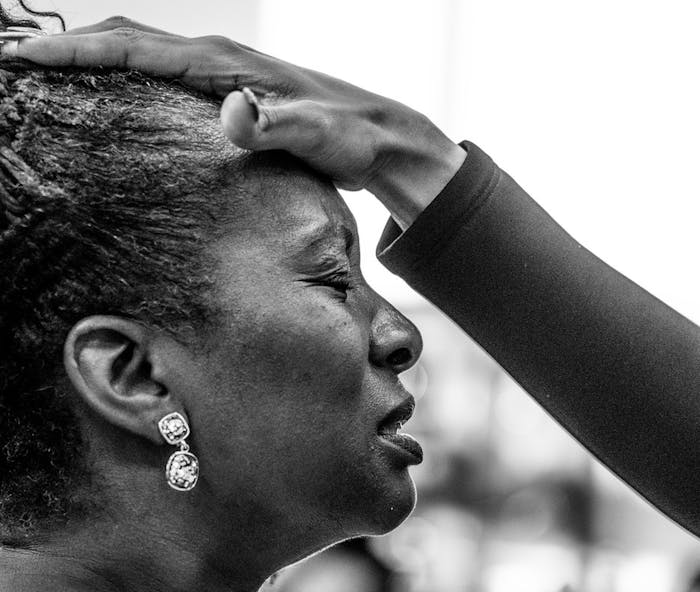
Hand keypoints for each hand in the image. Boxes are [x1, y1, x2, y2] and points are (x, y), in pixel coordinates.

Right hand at [0, 16, 465, 227]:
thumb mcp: (318, 138)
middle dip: (63, 45)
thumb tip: (231, 112)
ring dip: (85, 53)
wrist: (377, 134)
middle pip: (124, 37)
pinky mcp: (226, 88)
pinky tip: (103, 91)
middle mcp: (217, 59)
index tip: (22, 57)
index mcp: (225, 66)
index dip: (75, 53)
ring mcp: (221, 72)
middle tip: (7, 58)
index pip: (136, 51)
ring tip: (36, 67)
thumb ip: (277, 125)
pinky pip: (158, 70)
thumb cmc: (349, 140)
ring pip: (137, 49)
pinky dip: (119, 70)